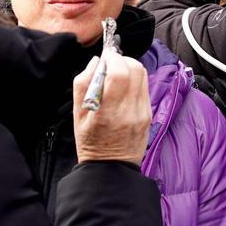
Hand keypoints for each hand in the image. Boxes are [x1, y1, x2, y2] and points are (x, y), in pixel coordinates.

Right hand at [73, 52, 150, 166]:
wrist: (111, 168)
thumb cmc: (90, 141)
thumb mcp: (77, 115)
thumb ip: (83, 84)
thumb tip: (95, 62)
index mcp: (107, 111)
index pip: (119, 73)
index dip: (113, 58)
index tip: (105, 57)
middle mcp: (128, 111)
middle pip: (136, 69)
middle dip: (122, 59)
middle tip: (111, 64)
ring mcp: (142, 113)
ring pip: (143, 76)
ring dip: (130, 68)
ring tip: (117, 74)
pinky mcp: (149, 115)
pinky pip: (145, 88)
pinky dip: (135, 81)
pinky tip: (124, 88)